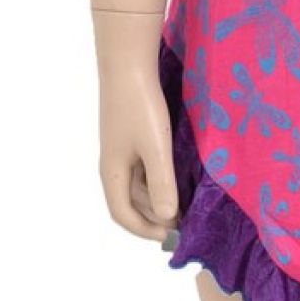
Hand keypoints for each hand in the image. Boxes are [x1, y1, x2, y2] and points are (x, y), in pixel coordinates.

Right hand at [98, 60, 180, 241]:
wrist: (128, 65)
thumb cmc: (140, 108)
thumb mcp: (155, 149)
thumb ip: (161, 184)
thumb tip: (166, 217)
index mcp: (112, 172)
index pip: (123, 215)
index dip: (145, 231)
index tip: (173, 235)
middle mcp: (113, 165)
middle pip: (130, 203)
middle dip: (154, 217)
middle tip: (185, 222)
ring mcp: (122, 150)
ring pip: (138, 186)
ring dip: (158, 198)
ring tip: (187, 202)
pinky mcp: (131, 137)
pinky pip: (143, 168)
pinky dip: (159, 179)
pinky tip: (180, 176)